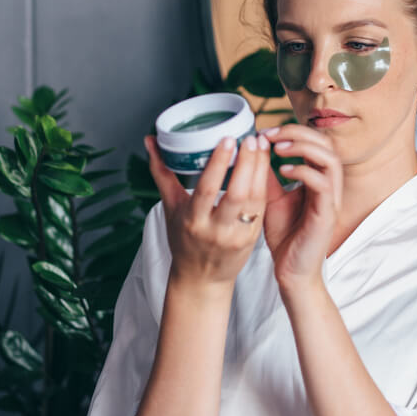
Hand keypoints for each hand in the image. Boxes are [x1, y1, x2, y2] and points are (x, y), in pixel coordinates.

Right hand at [144, 133, 269, 291]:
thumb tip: (151, 141)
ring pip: (254, 200)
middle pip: (237, 194)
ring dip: (261, 170)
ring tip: (261, 146)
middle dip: (247, 163)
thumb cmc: (184, 238)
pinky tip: (266, 166)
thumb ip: (162, 172)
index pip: (207, 190)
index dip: (219, 164)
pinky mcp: (252, 239)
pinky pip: (262, 208)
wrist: (201, 277)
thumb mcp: (170, 206)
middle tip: (252, 138)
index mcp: (193, 220)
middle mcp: (215, 230)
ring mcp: (237, 236)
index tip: (228, 139)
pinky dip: (265, 185)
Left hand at [260, 125, 342, 293]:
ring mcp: (331, 200)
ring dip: (304, 147)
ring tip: (278, 148)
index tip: (264, 132)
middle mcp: (329, 186)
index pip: (316, 142)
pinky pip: (323, 184)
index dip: (292, 131)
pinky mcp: (327, 214)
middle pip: (327, 144)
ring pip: (331, 159)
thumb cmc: (284, 236)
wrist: (291, 271)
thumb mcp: (270, 198)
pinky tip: (281, 170)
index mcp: (318, 179)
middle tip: (270, 134)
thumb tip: (253, 148)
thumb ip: (265, 175)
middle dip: (298, 132)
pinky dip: (303, 171)